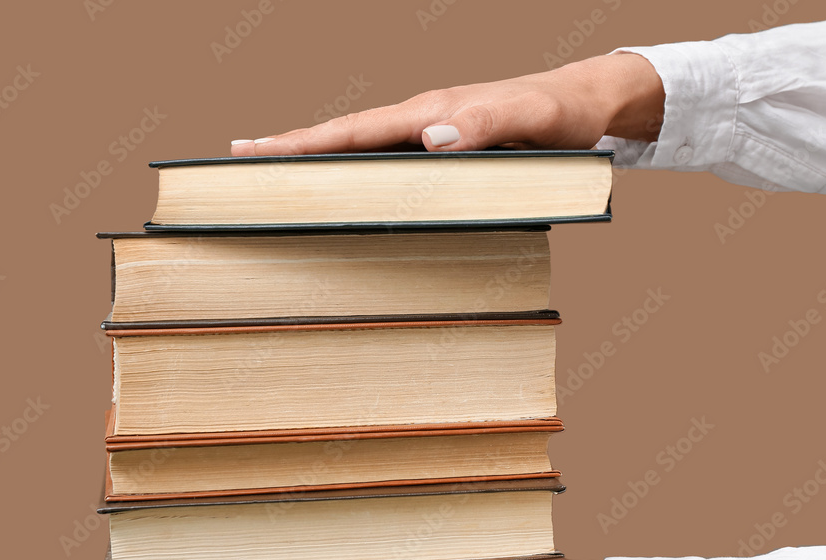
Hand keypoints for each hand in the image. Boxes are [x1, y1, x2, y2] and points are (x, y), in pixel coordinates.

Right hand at [230, 54, 662, 155]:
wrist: (587, 105)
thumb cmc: (562, 113)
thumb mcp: (534, 118)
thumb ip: (489, 123)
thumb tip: (433, 138)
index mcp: (431, 112)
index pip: (353, 131)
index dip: (302, 144)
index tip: (254, 152)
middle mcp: (422, 120)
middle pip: (342, 138)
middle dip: (289, 150)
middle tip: (239, 162)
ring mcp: (430, 135)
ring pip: (360, 150)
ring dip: (316, 162)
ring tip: (275, 176)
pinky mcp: (443, 151)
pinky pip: (387, 162)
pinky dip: (354, 172)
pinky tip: (343, 189)